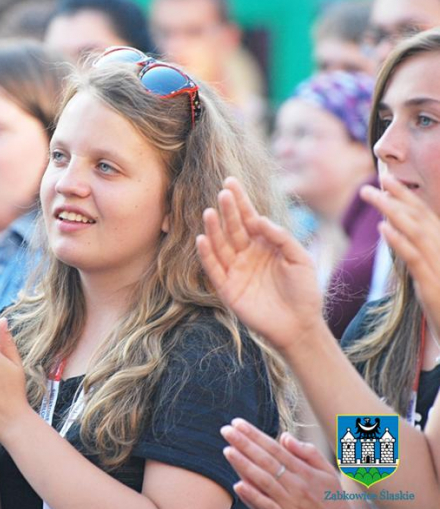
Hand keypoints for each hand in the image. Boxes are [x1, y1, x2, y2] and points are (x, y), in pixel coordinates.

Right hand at [196, 177, 324, 351]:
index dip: (240, 201)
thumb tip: (259, 219)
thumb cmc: (304, 291)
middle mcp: (247, 255)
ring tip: (209, 213)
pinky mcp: (228, 289)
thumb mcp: (300, 259)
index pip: (249, 218)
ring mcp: (236, 271)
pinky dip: (207, 255)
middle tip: (223, 194)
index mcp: (264, 245)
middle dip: (228, 211)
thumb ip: (282, 237)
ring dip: (214, 230)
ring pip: (221, 246)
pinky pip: (214, 269)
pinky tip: (202, 239)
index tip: (230, 182)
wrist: (300, 326)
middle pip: (233, 229)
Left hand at [221, 418, 359, 508]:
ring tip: (227, 450)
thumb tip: (284, 436)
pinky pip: (266, 507)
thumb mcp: (327, 472)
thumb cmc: (333, 500)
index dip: (255, 435)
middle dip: (244, 444)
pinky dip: (252, 496)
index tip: (237, 423)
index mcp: (304, 471)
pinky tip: (238, 485)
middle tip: (226, 430)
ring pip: (263, 481)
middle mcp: (296, 485)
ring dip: (244, 465)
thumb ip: (307, 452)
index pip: (274, 448)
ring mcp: (290, 503)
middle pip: (266, 461)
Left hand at [361, 175, 439, 339]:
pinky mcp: (433, 285)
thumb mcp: (428, 276)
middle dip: (399, 197)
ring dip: (393, 211)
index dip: (407, 197)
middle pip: (421, 218)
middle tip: (377, 180)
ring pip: (417, 232)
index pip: (425, 217)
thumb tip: (395, 232)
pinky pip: (415, 259)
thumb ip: (416, 254)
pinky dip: (399, 241)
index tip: (387, 179)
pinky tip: (383, 228)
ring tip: (374, 196)